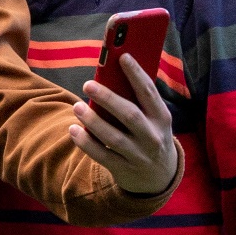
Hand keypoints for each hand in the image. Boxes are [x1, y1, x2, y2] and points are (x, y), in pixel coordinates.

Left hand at [72, 51, 180, 197]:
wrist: (160, 177)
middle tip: (88, 84)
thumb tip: (113, 72)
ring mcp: (138, 156)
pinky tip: (73, 130)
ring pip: (113, 138)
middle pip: (129, 115)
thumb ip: (140, 101)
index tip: (123, 57)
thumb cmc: (151, 135)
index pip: (149, 92)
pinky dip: (86, 143)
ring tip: (77, 106)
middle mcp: (152, 137)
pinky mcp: (124, 170)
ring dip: (92, 121)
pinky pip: (102, 156)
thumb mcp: (155, 119)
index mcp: (162, 118)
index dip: (136, 74)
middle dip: (108, 99)